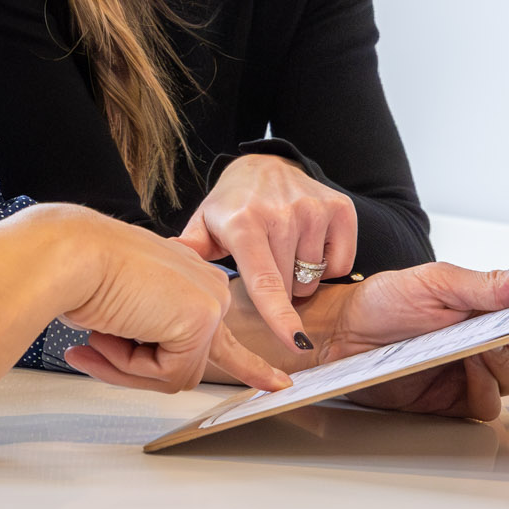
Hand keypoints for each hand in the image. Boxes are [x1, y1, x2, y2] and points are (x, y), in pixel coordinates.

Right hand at [0, 204, 289, 395]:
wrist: (69, 254)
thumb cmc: (82, 272)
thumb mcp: (122, 310)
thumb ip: (149, 339)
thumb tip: (164, 373)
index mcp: (189, 276)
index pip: (222, 329)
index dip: (248, 364)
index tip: (276, 383)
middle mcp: (206, 286)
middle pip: (192, 360)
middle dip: (137, 369)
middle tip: (106, 355)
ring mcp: (208, 302)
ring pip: (176, 373)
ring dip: (126, 365)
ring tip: (96, 334)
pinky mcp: (200, 320)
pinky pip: (166, 374)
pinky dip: (129, 365)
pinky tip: (109, 334)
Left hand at [177, 154, 355, 353]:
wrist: (264, 165)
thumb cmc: (232, 206)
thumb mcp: (205, 225)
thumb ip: (190, 252)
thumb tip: (167, 273)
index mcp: (245, 223)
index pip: (266, 281)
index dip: (280, 316)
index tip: (295, 342)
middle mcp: (283, 213)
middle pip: (291, 288)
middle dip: (278, 292)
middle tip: (265, 264)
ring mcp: (314, 209)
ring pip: (314, 279)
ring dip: (301, 278)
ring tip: (284, 251)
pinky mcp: (340, 208)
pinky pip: (341, 264)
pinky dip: (327, 266)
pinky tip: (309, 245)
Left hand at [321, 250, 508, 420]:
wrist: (341, 335)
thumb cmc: (384, 301)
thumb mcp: (437, 283)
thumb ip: (491, 283)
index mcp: (492, 309)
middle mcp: (490, 341)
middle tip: (496, 335)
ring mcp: (476, 373)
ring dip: (502, 367)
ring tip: (469, 349)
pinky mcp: (457, 400)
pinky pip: (489, 406)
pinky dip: (484, 392)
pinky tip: (463, 373)